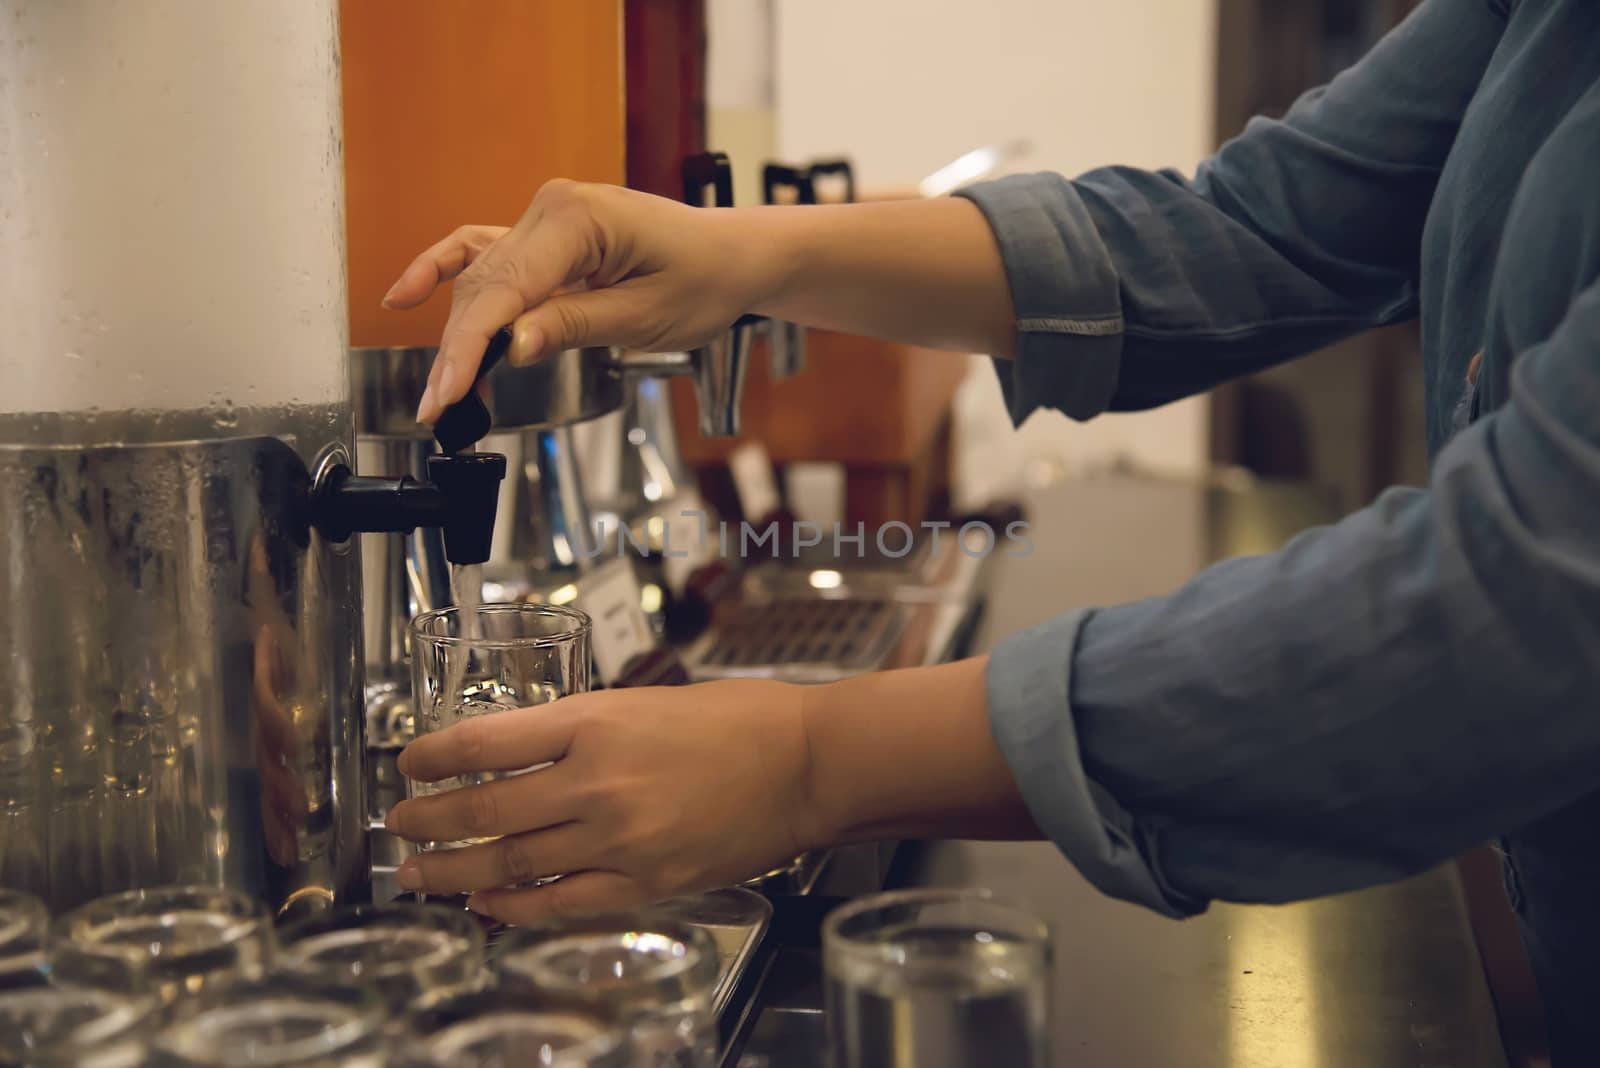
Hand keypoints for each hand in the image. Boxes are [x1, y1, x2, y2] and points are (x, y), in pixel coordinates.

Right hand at [381, 181, 771, 423]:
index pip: (504, 290)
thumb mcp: (644, 316)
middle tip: (437, 410)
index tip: (444, 393)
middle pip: (485, 287)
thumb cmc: (704, 279)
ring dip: (458, 331)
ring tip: (440, 389)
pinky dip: (446, 271)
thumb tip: (512, 345)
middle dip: (458, 351)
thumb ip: (573, 326)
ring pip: (483, 279)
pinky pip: (485, 252)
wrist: (732, 257)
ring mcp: (546, 219)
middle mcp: (553, 208)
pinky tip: (406, 293)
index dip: (468, 347)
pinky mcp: (547, 236)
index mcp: (577, 217)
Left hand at [384, 679, 818, 922]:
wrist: (807, 763)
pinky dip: (516, 908)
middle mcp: (598, 781)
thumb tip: (521, 755)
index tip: (409, 764)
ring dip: (456, 871)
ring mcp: (621, 838)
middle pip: (486, 808)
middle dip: (429, 820)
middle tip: (399, 824)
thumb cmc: (740, 721)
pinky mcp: (647, 882)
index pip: (486, 741)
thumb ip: (583, 730)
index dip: (433, 756)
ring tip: (419, 873)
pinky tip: (488, 907)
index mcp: (595, 721)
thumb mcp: (646, 701)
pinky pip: (562, 902)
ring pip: (511, 862)